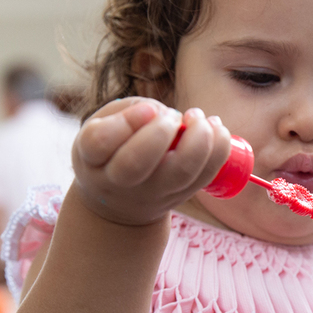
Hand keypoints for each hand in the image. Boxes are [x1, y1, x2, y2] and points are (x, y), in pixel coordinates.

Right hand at [72, 97, 231, 226]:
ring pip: (181, 172)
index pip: (101, 141)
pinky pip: (206, 176)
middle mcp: (120, 181)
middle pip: (138, 162)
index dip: (127, 121)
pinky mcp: (182, 196)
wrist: (121, 203)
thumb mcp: (104, 125)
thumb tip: (165, 113)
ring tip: (199, 118)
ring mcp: (154, 193)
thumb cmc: (112, 150)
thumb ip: (129, 111)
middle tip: (173, 115)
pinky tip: (217, 129)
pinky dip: (219, 149)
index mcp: (92, 158)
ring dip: (199, 139)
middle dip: (161, 130)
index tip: (149, 109)